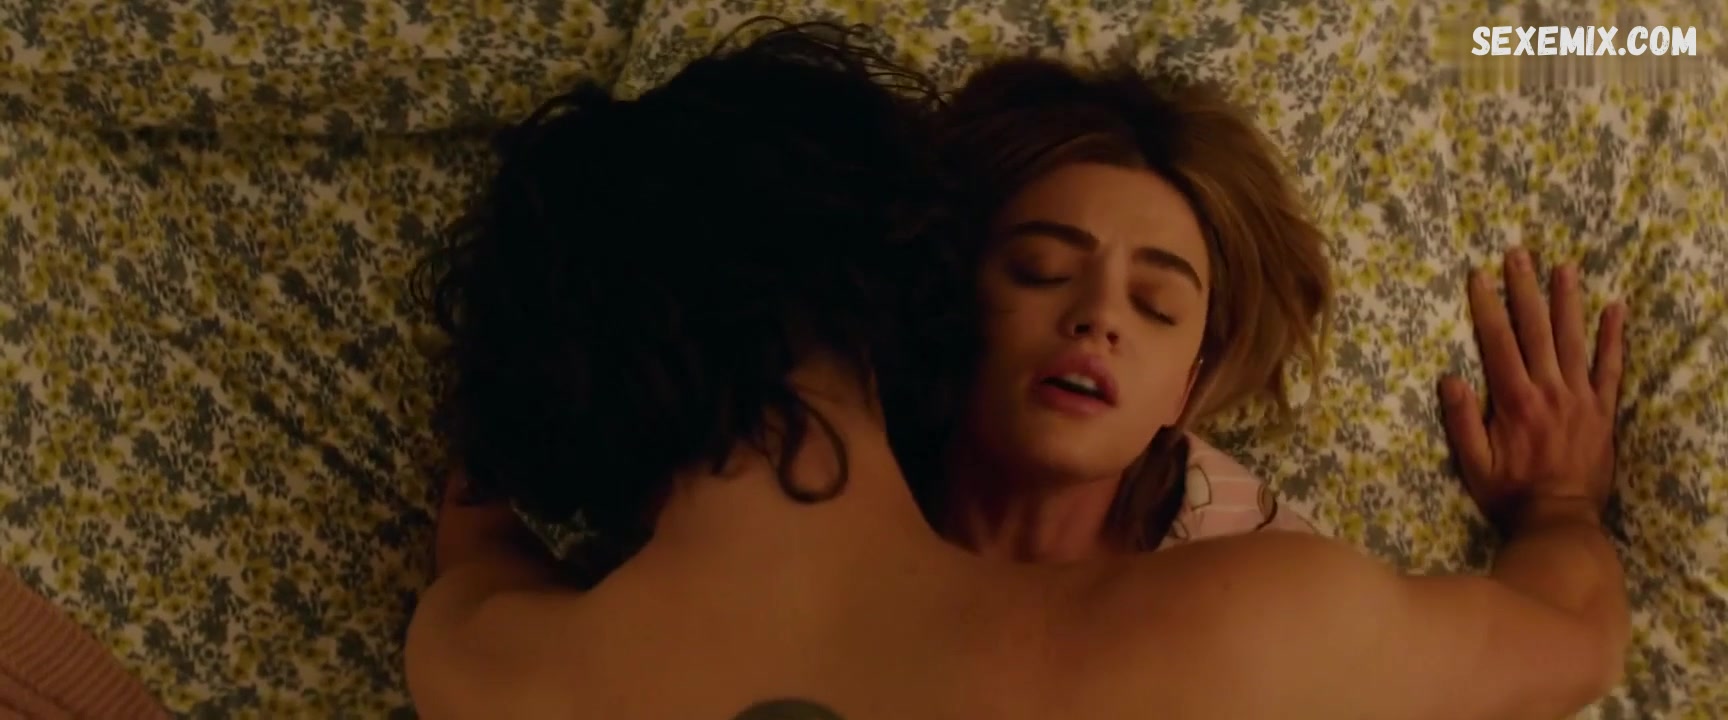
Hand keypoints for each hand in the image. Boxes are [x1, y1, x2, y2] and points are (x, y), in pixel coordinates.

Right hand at [1439, 249, 1625, 533]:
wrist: (1561, 520)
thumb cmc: (1510, 495)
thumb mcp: (1473, 465)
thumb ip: (1462, 422)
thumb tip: (1449, 379)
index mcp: (1515, 401)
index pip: (1499, 342)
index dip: (1488, 306)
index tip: (1479, 275)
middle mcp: (1549, 391)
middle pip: (1536, 330)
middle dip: (1525, 290)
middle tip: (1519, 254)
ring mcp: (1580, 398)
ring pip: (1574, 339)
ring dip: (1568, 301)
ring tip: (1563, 267)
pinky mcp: (1603, 410)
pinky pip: (1611, 367)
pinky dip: (1614, 337)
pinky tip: (1615, 309)